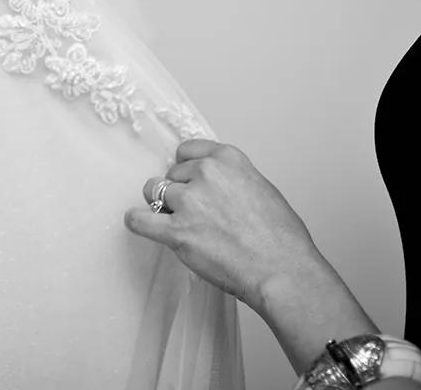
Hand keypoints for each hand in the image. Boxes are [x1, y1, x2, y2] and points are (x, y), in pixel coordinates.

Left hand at [124, 139, 327, 313]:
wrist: (283, 270)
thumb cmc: (280, 238)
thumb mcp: (261, 188)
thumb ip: (231, 179)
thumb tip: (212, 184)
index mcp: (228, 159)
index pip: (187, 151)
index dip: (185, 169)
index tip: (187, 180)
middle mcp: (206, 174)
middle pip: (170, 174)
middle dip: (178, 192)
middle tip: (196, 214)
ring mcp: (189, 202)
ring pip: (154, 192)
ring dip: (161, 206)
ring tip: (177, 222)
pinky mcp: (177, 231)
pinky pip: (139, 220)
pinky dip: (137, 222)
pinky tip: (140, 224)